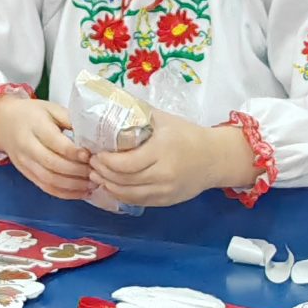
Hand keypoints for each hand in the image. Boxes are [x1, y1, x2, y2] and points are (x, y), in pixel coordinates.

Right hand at [0, 96, 92, 201]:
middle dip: (77, 171)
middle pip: (52, 164)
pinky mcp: (26, 174)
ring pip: (50, 180)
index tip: (90, 155)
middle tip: (95, 171)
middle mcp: (27, 146)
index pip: (55, 143)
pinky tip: (80, 192)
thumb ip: (70, 119)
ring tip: (92, 184)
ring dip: (73, 186)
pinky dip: (65, 193)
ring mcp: (25, 163)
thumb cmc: (32, 114)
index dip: (74, 152)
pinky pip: (46, 188)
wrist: (3, 123)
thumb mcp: (51, 108)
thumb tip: (93, 135)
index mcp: (35, 126)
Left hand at [89, 108, 255, 208]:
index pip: (126, 163)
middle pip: (124, 180)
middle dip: (103, 173)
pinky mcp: (167, 201)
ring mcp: (165, 190)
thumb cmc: (187, 134)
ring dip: (109, 186)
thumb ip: (137, 115)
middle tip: (91, 163)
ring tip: (97, 176)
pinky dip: (121, 195)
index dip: (106, 161)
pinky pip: (138, 201)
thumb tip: (108, 106)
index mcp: (162, 150)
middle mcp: (163, 174)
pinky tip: (112, 186)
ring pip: (129, 194)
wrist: (215, 158)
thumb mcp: (163, 119)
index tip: (96, 153)